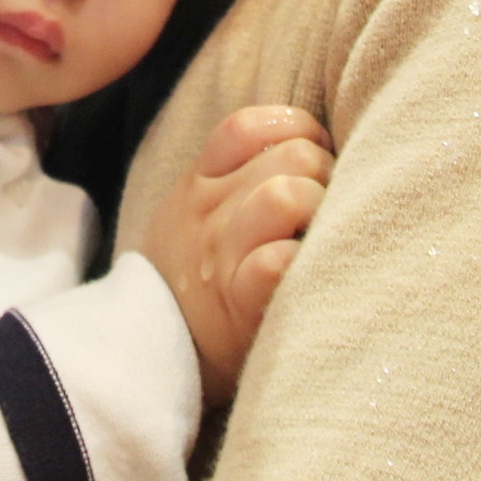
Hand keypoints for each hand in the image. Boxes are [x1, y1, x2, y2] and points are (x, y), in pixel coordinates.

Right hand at [137, 104, 333, 403]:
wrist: (151, 355)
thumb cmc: (192, 279)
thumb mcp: (190, 213)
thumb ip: (232, 173)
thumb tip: (307, 141)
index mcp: (197, 183)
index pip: (250, 125)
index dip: (296, 129)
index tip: (312, 156)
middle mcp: (207, 212)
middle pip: (290, 155)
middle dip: (325, 172)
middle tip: (329, 203)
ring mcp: (220, 256)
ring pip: (286, 196)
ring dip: (320, 209)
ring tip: (322, 233)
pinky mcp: (239, 302)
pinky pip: (277, 260)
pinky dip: (302, 258)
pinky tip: (305, 267)